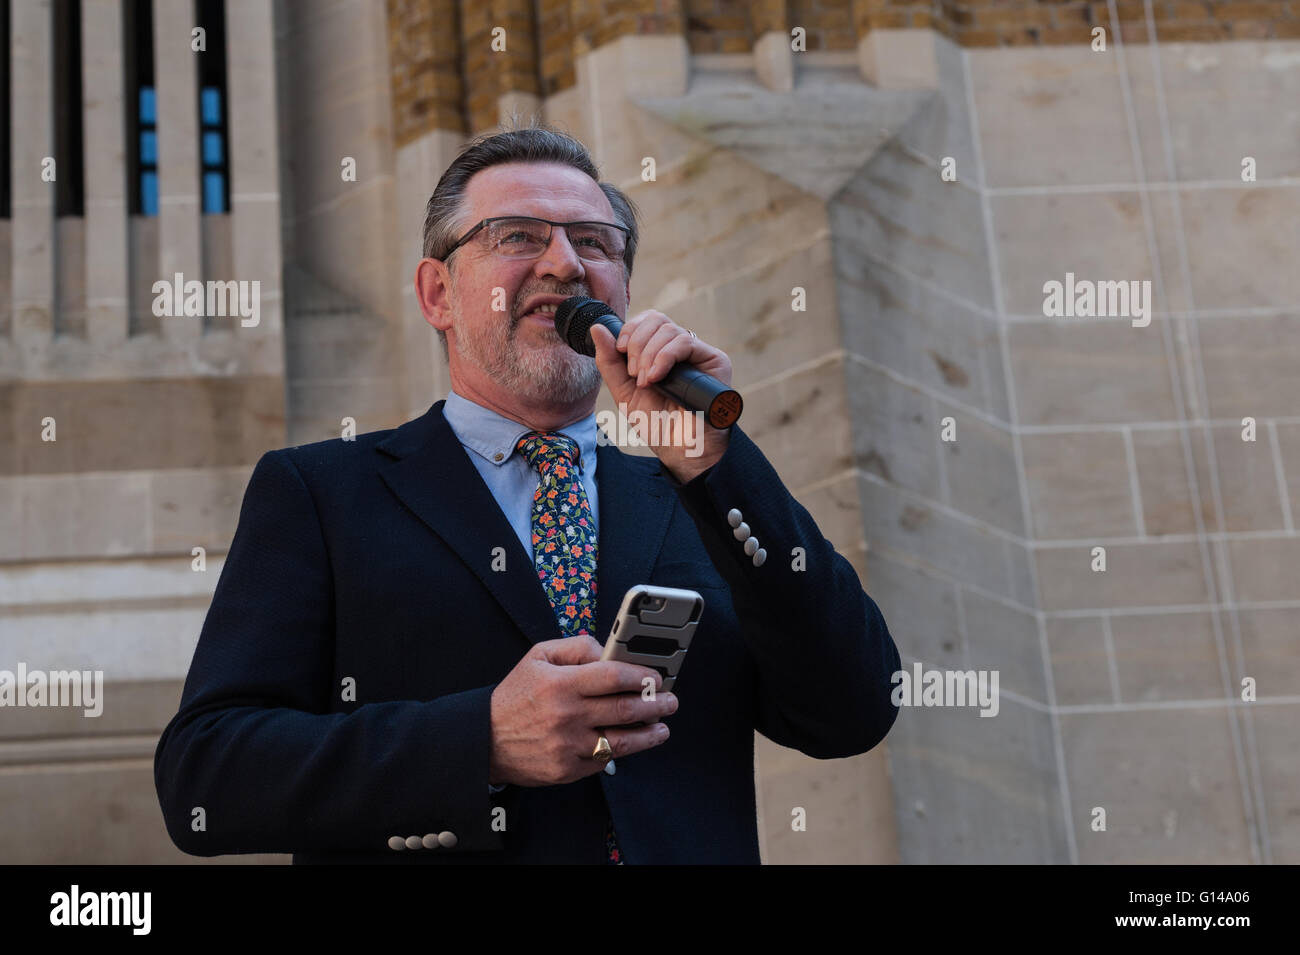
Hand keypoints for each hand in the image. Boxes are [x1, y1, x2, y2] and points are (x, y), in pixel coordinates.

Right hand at [488, 635, 678, 787]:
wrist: (485, 740)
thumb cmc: (515, 695)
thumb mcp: (538, 657)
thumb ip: (576, 647)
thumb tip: (609, 652)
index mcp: (560, 684)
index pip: (612, 677)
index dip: (640, 676)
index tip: (656, 676)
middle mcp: (566, 715)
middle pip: (624, 710)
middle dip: (655, 705)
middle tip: (670, 701)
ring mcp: (568, 746)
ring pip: (621, 741)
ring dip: (649, 734)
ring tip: (661, 727)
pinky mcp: (567, 770)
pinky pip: (603, 760)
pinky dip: (621, 751)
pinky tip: (632, 742)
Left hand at [589, 311, 731, 483]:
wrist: (679, 449)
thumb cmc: (657, 424)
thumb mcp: (624, 391)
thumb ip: (609, 361)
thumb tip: (597, 328)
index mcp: (660, 351)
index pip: (647, 320)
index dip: (630, 329)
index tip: (620, 351)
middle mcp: (680, 348)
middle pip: (656, 319)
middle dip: (637, 343)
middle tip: (634, 373)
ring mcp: (698, 353)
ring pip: (668, 330)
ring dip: (648, 355)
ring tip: (646, 382)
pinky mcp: (714, 360)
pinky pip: (685, 342)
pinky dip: (664, 357)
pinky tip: (657, 377)